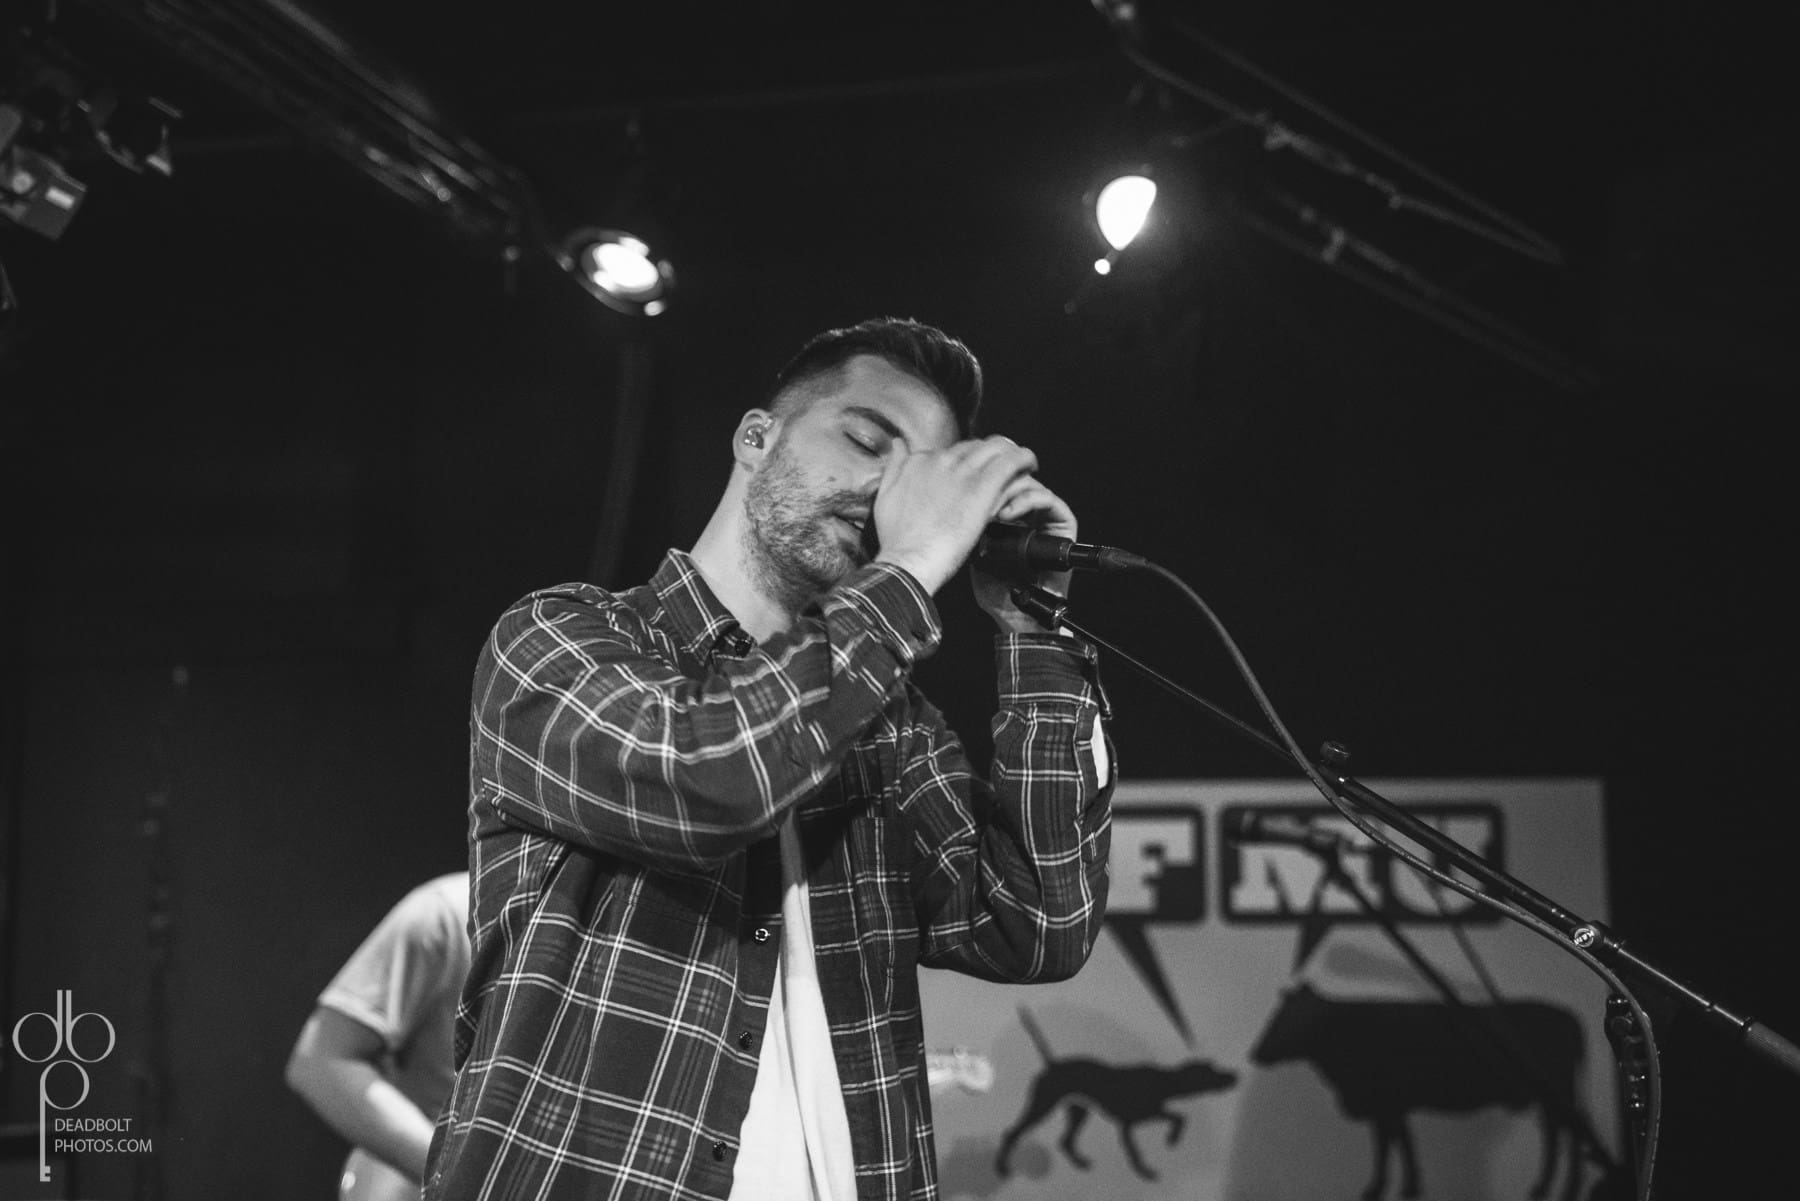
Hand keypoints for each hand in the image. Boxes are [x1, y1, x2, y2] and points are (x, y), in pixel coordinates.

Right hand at [872, 435, 1038, 594]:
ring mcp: (963, 472)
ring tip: (1021, 465)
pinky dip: (1024, 459)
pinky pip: (1010, 461)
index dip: (966, 461)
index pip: (952, 451)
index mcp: (920, 462)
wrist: (909, 559)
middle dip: (991, 454)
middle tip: (1002, 469)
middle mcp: (941, 460)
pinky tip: (1030, 465)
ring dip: (1010, 453)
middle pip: (975, 445)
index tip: (973, 475)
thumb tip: (899, 445)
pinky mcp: (982, 487)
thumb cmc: (897, 538)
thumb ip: (894, 466)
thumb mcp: (885, 495)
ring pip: (996, 446)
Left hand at [971, 475, 1078, 632]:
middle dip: (995, 485)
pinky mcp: (1064, 524)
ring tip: (992, 509)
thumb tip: (962, 500)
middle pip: (1015, 480)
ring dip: (1009, 492)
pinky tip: (1007, 514)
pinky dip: (1028, 500)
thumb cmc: (997, 591)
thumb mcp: (975, 553)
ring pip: (1031, 486)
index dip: (983, 484)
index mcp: (1010, 519)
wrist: (1018, 616)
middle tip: (977, 497)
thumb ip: (973, 528)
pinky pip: (1049, 500)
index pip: (999, 486)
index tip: (963, 493)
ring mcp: (1047, 519)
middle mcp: (1030, 516)